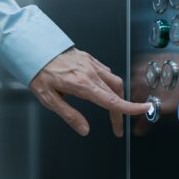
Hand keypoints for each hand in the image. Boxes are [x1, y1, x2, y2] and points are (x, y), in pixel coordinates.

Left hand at [30, 47, 150, 136]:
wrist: (35, 48)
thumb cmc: (39, 73)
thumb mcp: (49, 100)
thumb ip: (70, 115)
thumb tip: (85, 130)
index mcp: (82, 85)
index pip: (112, 100)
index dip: (130, 108)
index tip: (144, 110)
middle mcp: (91, 73)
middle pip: (116, 93)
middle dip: (121, 111)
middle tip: (116, 126)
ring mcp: (92, 64)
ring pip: (115, 81)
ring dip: (118, 97)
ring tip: (112, 109)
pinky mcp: (90, 59)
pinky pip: (106, 72)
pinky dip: (110, 84)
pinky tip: (103, 89)